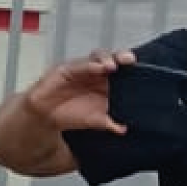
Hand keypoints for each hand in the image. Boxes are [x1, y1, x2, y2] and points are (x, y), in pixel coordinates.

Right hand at [19, 51, 135, 135]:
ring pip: (97, 56)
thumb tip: (123, 129)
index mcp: (107, 84)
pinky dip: (88, 65)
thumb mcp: (93, 121)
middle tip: (129, 60)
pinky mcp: (67, 69)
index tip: (141, 72)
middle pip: (112, 59)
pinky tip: (97, 67)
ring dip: (106, 58)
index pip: (123, 72)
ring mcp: (82, 70)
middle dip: (121, 56)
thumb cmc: (71, 114)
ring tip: (112, 66)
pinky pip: (79, 64)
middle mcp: (97, 74)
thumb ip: (108, 123)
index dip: (132, 69)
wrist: (46, 117)